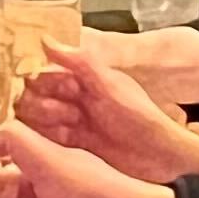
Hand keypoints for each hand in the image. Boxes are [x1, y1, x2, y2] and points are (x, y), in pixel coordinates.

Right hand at [15, 39, 198, 185]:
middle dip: (43, 105)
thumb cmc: (140, 116)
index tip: (45, 87)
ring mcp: (71, 125)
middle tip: (66, 113)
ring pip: (39, 121)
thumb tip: (46, 39)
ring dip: (45, 124)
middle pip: (36, 99)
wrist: (162, 158)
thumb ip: (82, 62)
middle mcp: (72, 100)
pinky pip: (47, 142)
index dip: (41, 80)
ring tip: (68, 128)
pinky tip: (51, 144)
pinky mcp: (72, 147)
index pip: (44, 74)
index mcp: (80, 79)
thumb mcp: (112, 85)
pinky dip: (45, 142)